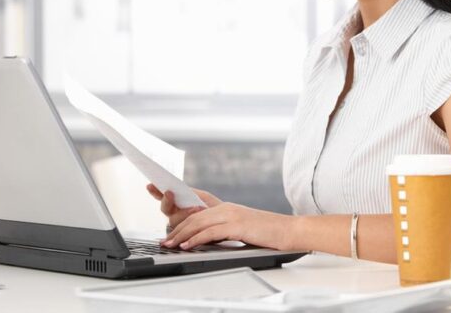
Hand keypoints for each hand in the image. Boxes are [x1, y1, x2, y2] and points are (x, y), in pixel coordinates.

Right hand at [146, 184, 220, 228]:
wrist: (227, 222)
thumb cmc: (214, 209)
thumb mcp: (203, 197)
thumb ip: (189, 192)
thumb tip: (175, 185)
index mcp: (177, 204)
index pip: (162, 197)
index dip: (155, 191)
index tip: (150, 185)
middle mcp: (176, 215)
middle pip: (165, 209)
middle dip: (167, 200)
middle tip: (170, 193)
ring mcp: (181, 226)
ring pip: (173, 221)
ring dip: (184, 212)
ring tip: (195, 207)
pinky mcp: (187, 236)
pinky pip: (184, 232)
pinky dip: (189, 224)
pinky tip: (196, 214)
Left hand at [161, 202, 295, 250]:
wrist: (288, 230)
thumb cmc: (266, 232)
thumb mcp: (240, 228)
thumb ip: (222, 229)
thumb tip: (203, 238)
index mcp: (225, 206)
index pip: (196, 204)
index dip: (178, 204)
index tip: (162, 207)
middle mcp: (226, 207)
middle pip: (193, 216)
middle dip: (175, 228)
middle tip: (164, 240)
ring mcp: (231, 215)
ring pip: (198, 223)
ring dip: (181, 235)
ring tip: (170, 245)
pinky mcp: (237, 225)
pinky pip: (211, 232)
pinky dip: (196, 239)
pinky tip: (187, 246)